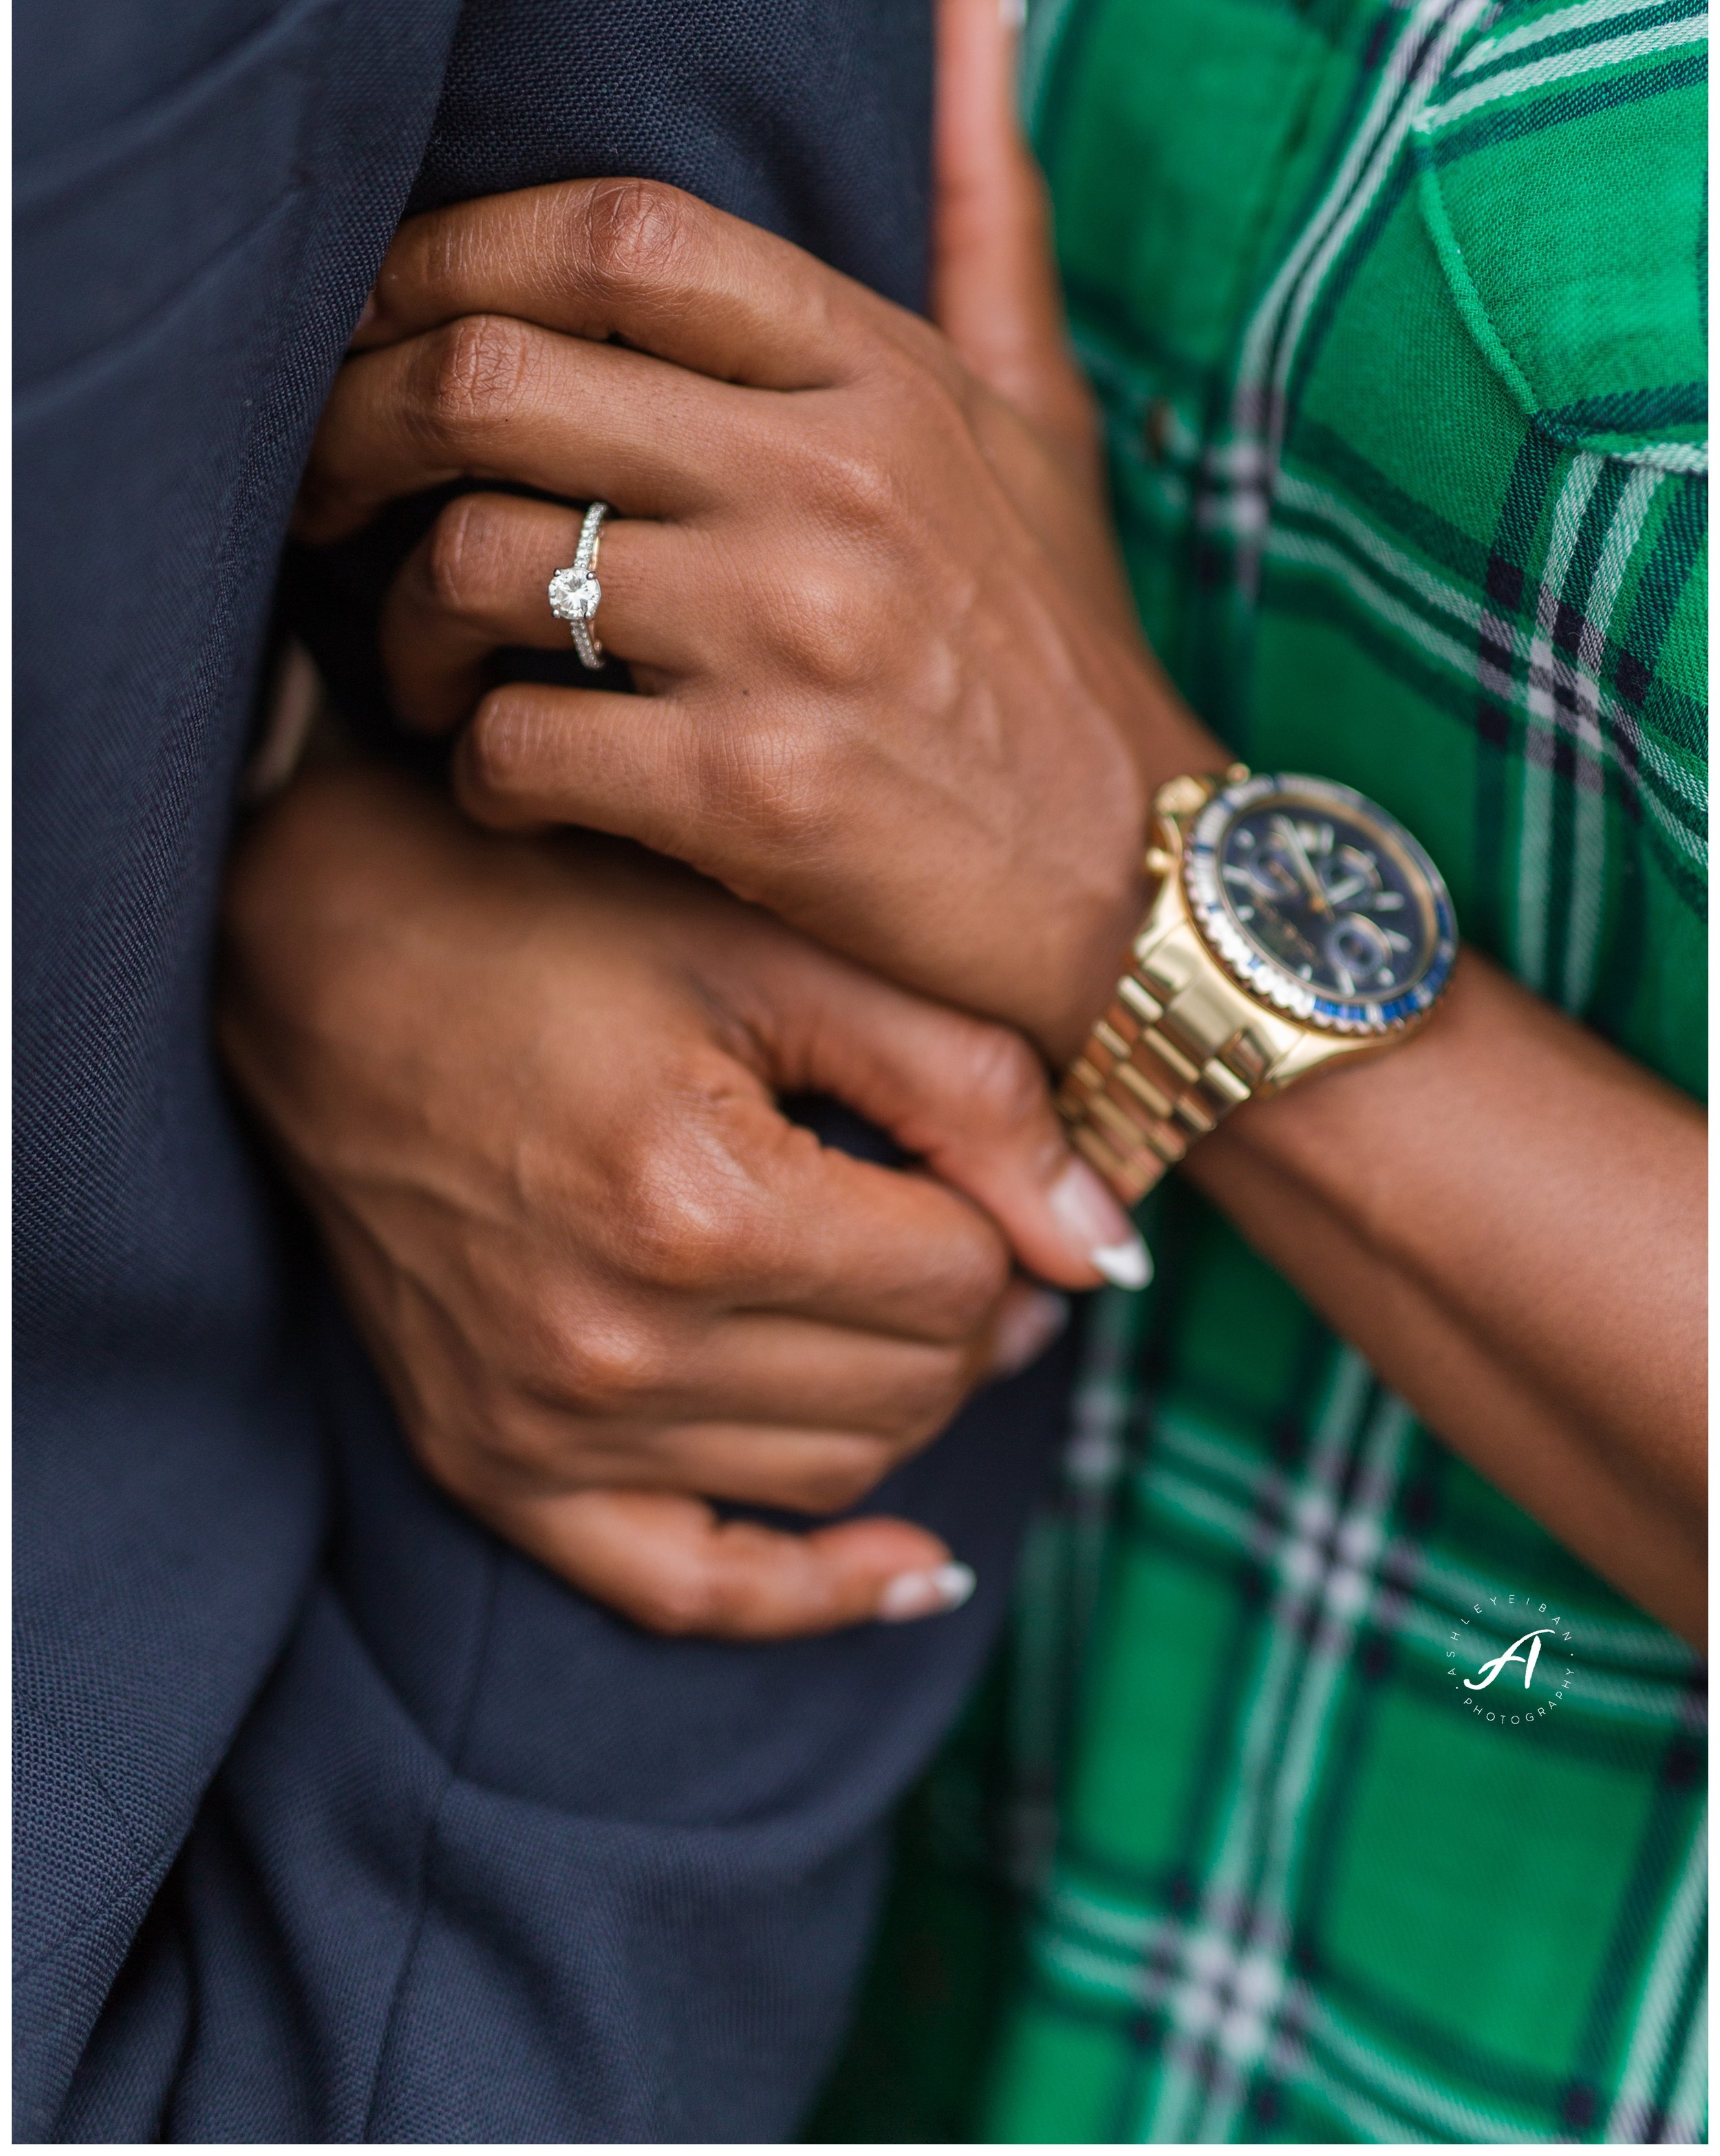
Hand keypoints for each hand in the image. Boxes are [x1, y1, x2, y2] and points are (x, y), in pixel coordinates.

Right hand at [217, 754, 1146, 1637]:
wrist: (323, 954)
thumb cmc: (556, 919)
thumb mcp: (777, 952)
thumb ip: (967, 1086)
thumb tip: (1111, 1250)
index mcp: (694, 1204)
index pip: (956, 1281)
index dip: (1005, 1220)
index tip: (985, 1160)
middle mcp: (610, 1346)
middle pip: (910, 1387)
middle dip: (977, 1309)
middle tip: (978, 1227)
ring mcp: (538, 1426)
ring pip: (832, 1473)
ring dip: (911, 1398)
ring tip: (926, 1307)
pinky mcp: (486, 1460)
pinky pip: (681, 1589)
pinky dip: (811, 1591)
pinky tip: (915, 1568)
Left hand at [296, 0, 1223, 1064]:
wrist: (1146, 888)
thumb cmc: (1057, 652)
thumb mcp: (1041, 419)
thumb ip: (985, 215)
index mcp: (879, 375)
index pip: (614, 234)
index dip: (448, 254)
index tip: (383, 321)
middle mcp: (834, 478)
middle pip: (492, 377)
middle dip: (353, 426)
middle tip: (322, 487)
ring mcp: (794, 632)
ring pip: (473, 563)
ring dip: (396, 626)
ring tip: (417, 666)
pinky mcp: (758, 787)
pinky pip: (516, 743)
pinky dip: (469, 768)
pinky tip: (500, 780)